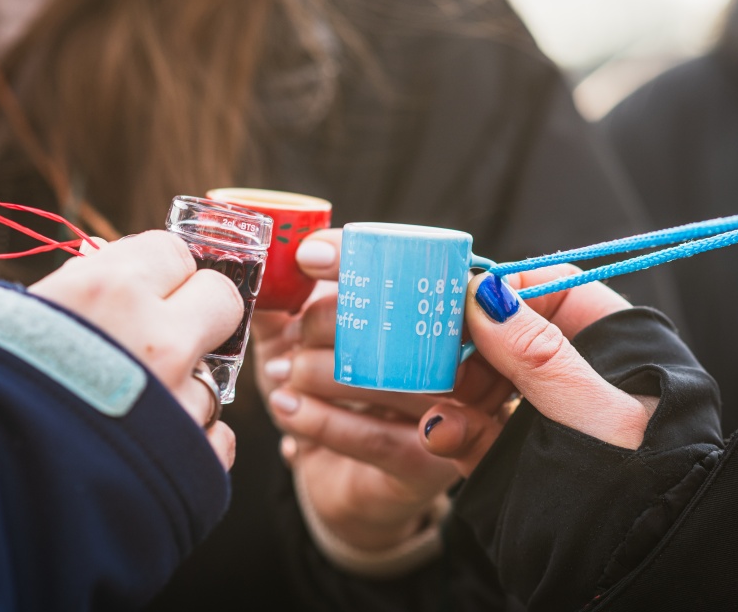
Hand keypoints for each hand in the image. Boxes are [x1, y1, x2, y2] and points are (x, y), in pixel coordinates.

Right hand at [29, 231, 243, 468]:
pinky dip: (191, 443)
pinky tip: (149, 448)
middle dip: (196, 312)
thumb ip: (78, 285)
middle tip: (159, 335)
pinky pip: (218, 436)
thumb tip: (112, 266)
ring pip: (212, 376)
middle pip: (221, 298)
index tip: (143, 288)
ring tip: (125, 410)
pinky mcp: (192, 459)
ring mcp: (180, 401)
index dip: (159, 271)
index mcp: (111, 288)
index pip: (175, 250)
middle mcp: (158, 338)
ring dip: (180, 388)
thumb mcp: (10, 314)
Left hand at [252, 229, 460, 551]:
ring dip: (320, 373)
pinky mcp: (431, 468)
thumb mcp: (303, 343)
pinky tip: (287, 407)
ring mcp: (459, 418)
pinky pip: (371, 436)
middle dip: (336, 323)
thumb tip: (266, 263)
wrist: (341, 480)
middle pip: (408, 325)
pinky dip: (320, 419)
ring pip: (387, 381)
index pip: (415, 270)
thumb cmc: (329, 398)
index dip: (359, 258)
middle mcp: (470, 362)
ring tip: (284, 374)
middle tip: (296, 336)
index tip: (308, 257)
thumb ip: (290, 304)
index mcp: (447, 315)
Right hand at [421, 265, 657, 475]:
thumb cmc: (632, 480)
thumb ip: (535, 352)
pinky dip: (454, 428)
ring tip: (446, 409)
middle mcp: (574, 374)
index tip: (456, 301)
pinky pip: (475, 426)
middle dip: (468, 347)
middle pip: (504, 335)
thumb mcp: (590, 411)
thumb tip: (484, 292)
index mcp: (610, 344)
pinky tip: (443, 434)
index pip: (547, 292)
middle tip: (439, 357)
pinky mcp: (514, 451)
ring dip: (455, 392)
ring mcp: (541, 413)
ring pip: (483, 381)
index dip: (500, 292)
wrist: (627, 564)